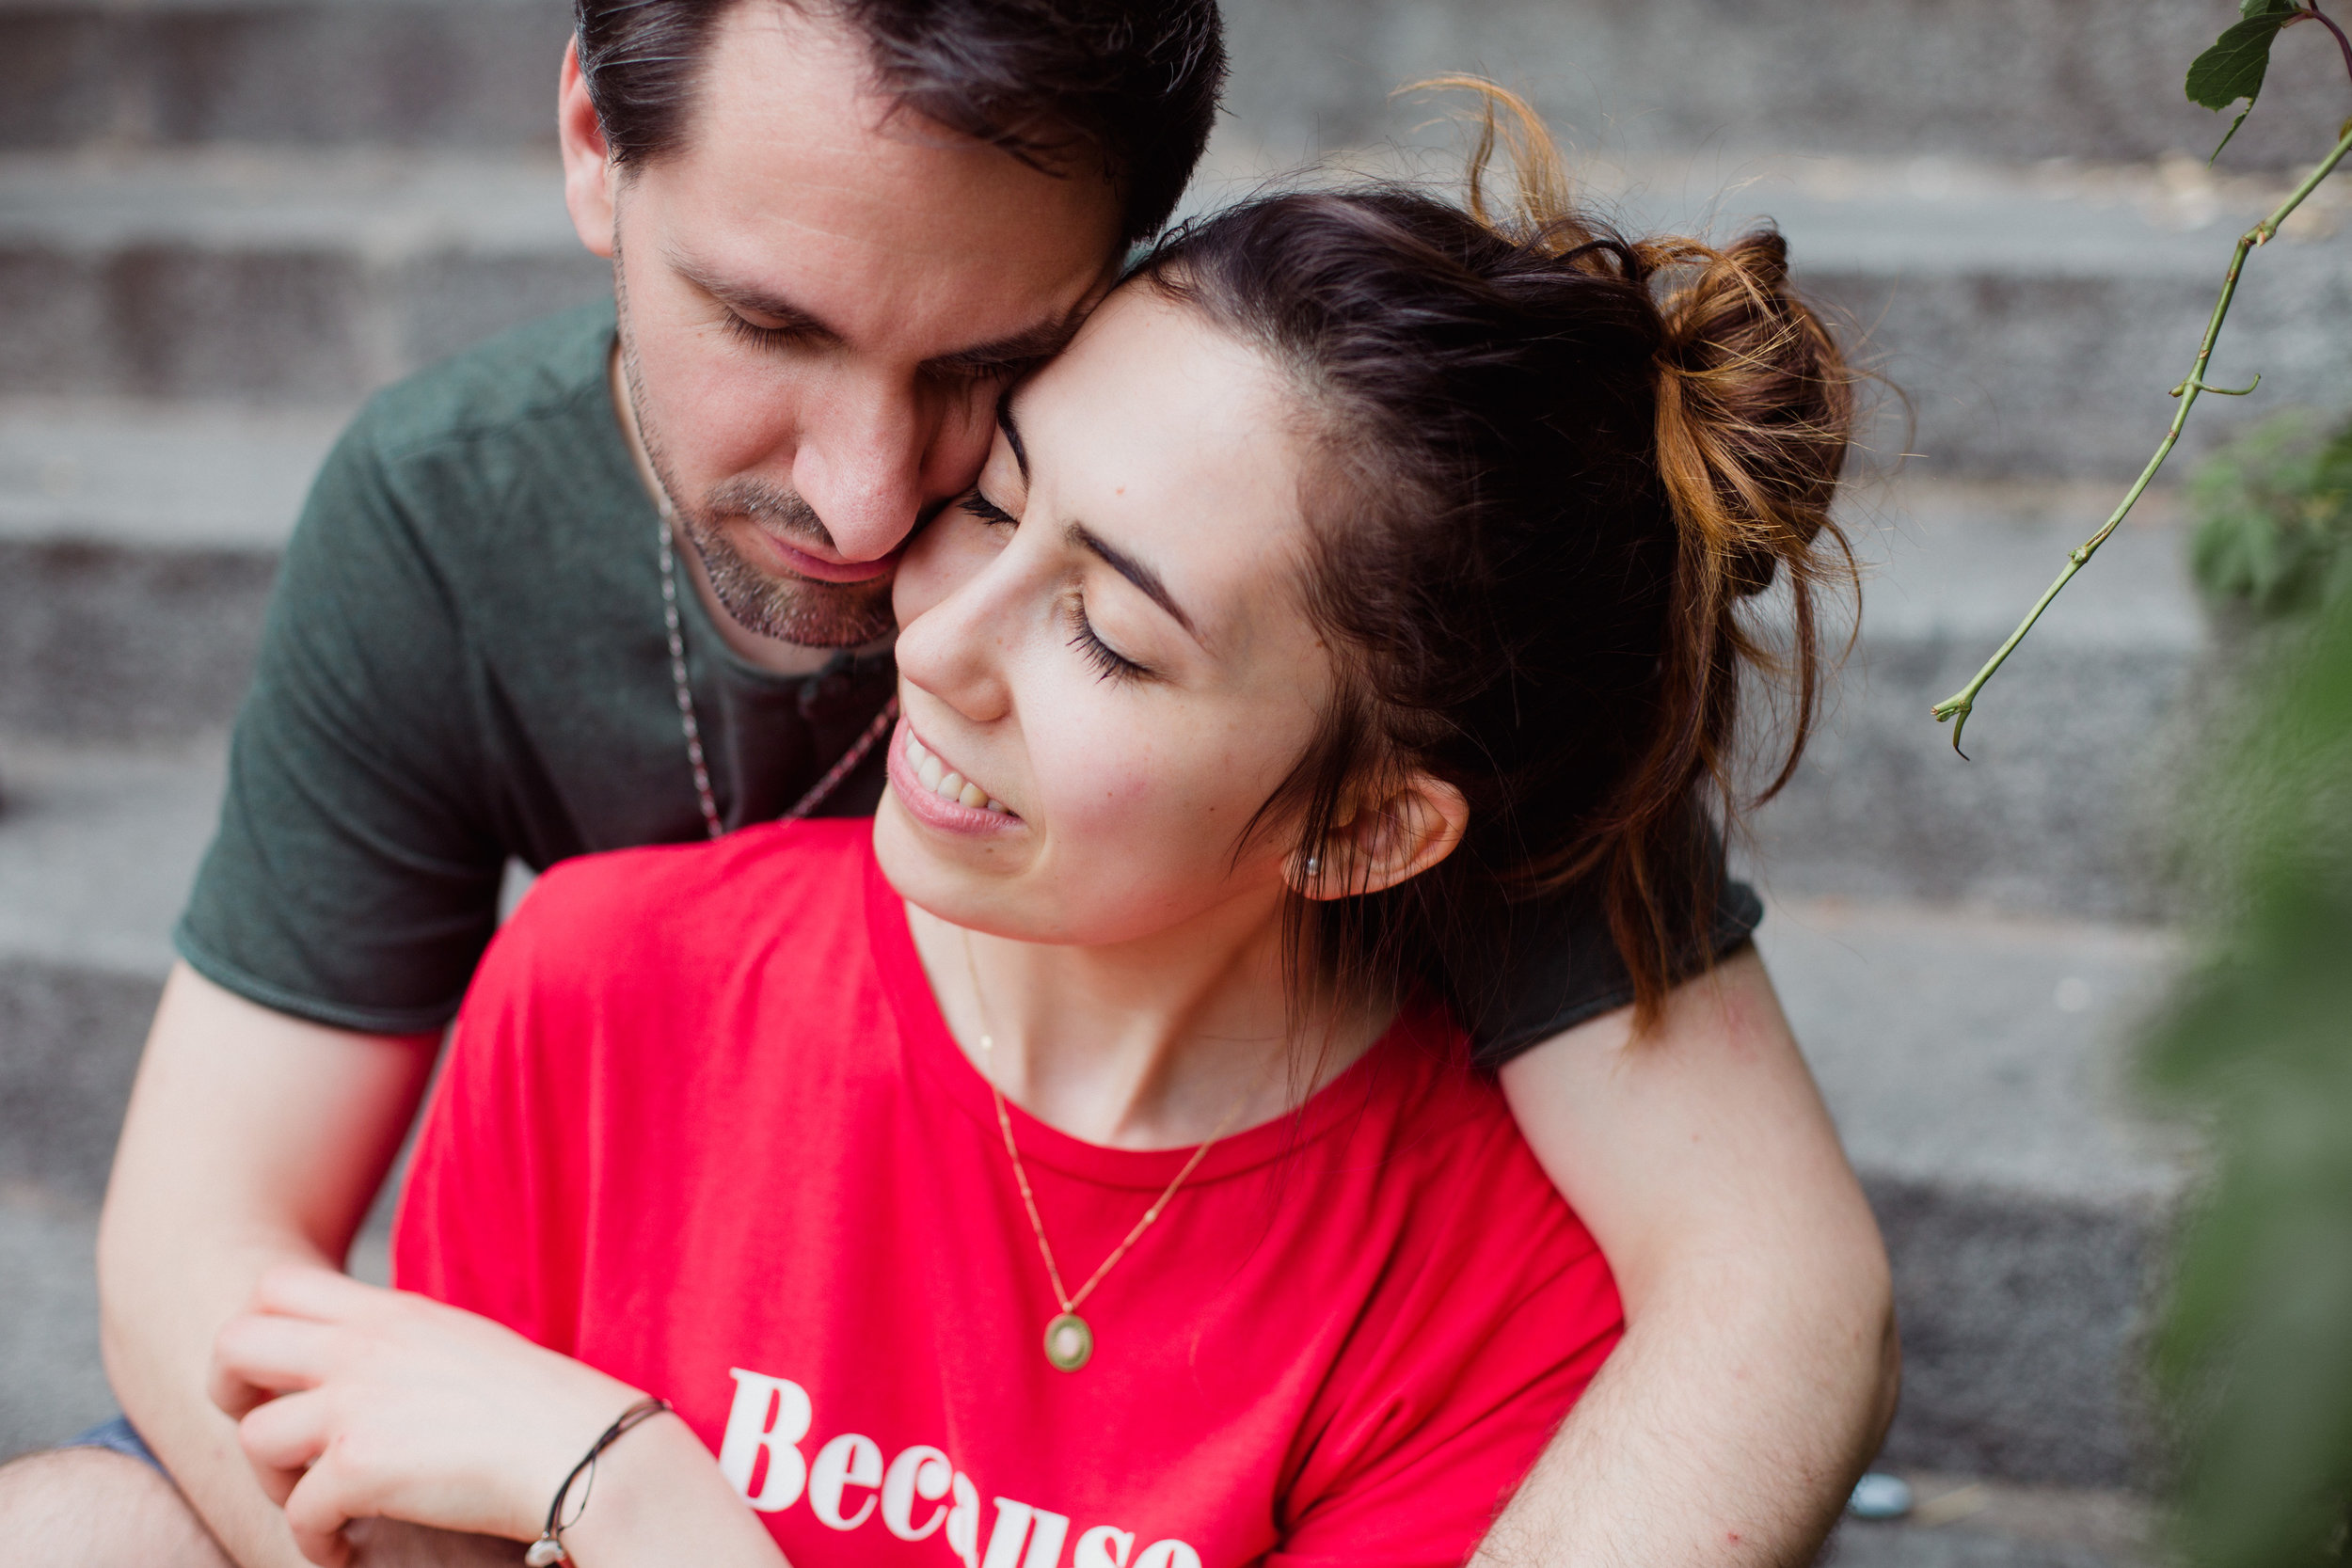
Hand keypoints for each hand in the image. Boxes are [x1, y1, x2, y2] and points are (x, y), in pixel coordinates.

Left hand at [209, 1263, 653, 1566]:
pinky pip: (297, 1514)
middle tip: (274, 1440)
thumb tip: (369, 1370)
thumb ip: (404, 1346)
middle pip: (233, 1345)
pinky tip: (350, 1551)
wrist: (586, 1450)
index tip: (283, 1379)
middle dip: (230, 1397)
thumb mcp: (465, 1346)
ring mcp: (356, 1404)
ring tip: (323, 1507)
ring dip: (277, 1485)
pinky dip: (316, 1544)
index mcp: (391, 1313)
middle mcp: (363, 1347)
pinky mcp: (360, 1467)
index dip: (258, 1332)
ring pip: (254, 1438)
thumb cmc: (545, 1408)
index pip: (274, 1286)